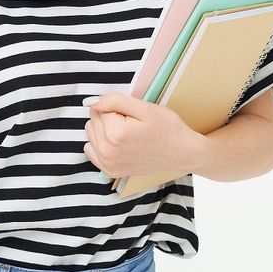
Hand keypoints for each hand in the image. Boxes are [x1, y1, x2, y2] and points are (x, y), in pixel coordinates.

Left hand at [82, 92, 204, 179]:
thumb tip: (89, 102)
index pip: (98, 107)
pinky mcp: (111, 171)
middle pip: (93, 120)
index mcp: (115, 133)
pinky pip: (92, 150)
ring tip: (127, 133)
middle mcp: (108, 151)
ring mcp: (108, 164)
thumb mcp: (144, 107)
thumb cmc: (167, 128)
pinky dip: (102, 144)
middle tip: (132, 124)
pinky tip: (119, 143)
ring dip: (104, 130)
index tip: (132, 115)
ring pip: (91, 133)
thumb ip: (114, 101)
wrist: (182, 152)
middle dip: (109, 117)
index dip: (116, 107)